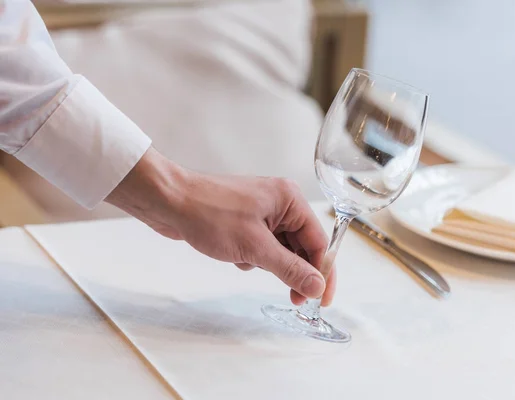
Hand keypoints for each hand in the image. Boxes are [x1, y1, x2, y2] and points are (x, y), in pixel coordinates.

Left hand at [106, 148, 334, 305]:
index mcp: (290, 199)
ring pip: (281, 249)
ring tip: (245, 260)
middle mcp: (281, 203)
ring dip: (268, 264)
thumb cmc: (210, 215)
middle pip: (302, 246)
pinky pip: (263, 247)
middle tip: (294, 299)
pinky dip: (253, 257)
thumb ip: (290, 269)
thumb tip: (317, 286)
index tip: (322, 300)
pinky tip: (234, 256)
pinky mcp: (246, 221)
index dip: (323, 272)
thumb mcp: (255, 247)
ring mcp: (263, 212)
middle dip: (294, 271)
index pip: (319, 241)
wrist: (169, 202)